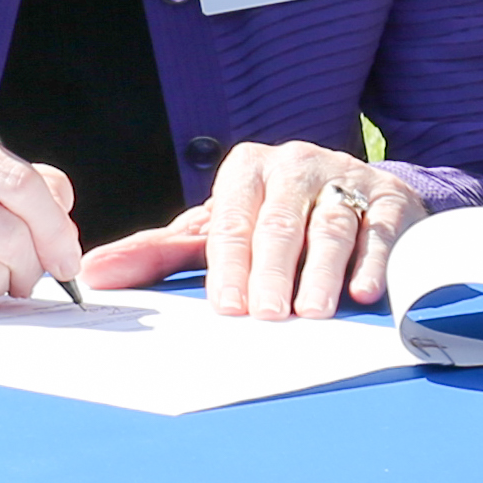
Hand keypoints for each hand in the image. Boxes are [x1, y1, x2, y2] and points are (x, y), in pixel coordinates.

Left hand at [85, 143, 424, 317]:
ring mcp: (345, 179)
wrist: (352, 193)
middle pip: (280, 224)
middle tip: (267, 315)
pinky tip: (365, 293)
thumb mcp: (215, 230)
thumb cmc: (269, 218)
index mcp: (246, 170)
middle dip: (273, 272)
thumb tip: (91, 272)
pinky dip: (374, 262)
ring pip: (331, 227)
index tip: (224, 306)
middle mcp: (295, 166)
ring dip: (322, 271)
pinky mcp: (390, 198)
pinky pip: (381, 229)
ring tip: (313, 312)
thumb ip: (158, 252)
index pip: (231, 222)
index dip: (228, 265)